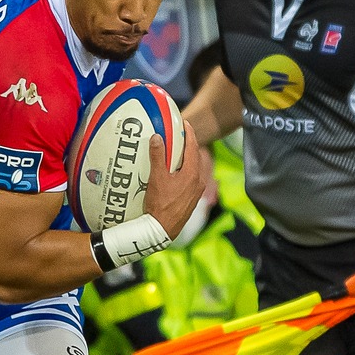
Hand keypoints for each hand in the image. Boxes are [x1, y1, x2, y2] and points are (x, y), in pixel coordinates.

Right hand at [139, 122, 207, 236]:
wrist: (161, 230)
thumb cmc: (160, 204)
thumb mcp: (157, 178)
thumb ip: (158, 156)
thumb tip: (157, 137)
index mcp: (192, 174)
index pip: (193, 147)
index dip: (189, 133)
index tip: (185, 123)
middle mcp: (198, 182)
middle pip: (194, 158)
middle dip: (186, 146)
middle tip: (177, 136)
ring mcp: (196, 192)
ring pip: (192, 170)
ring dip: (184, 160)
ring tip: (173, 153)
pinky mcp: (191, 201)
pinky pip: (189, 180)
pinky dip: (182, 172)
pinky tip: (172, 174)